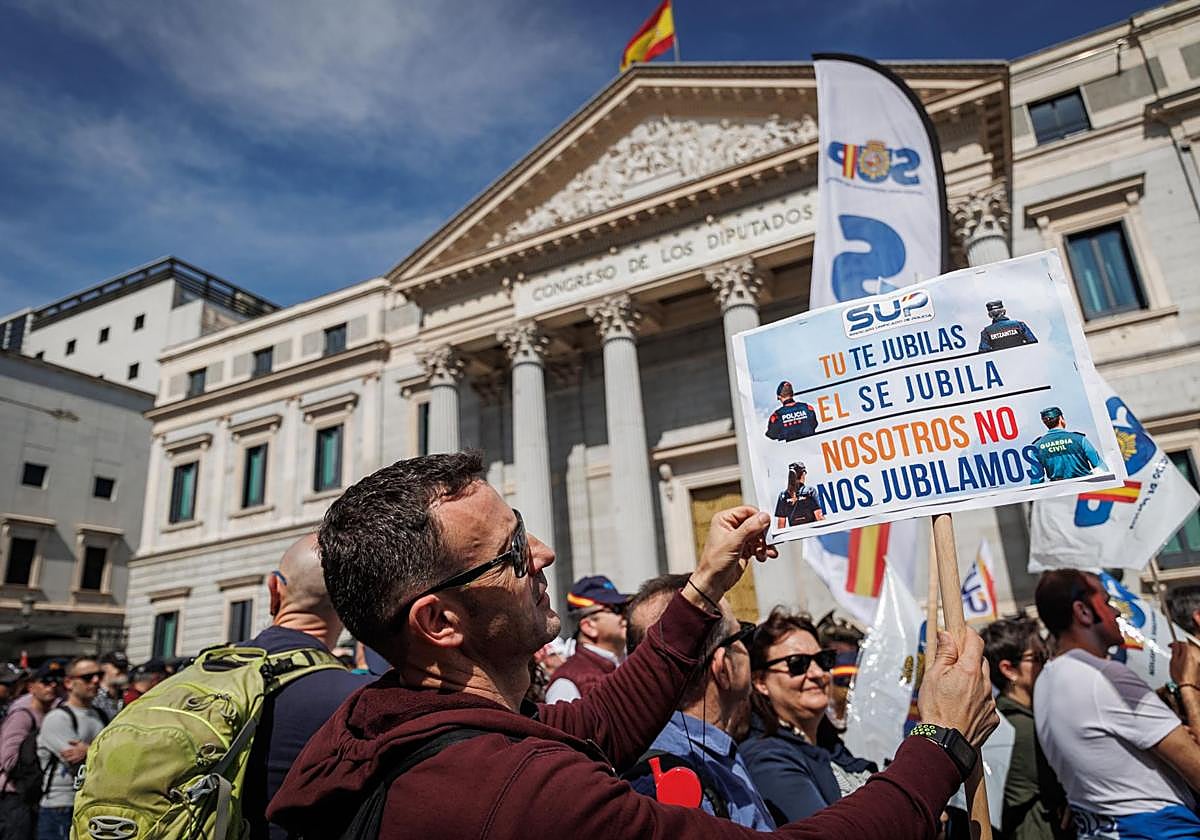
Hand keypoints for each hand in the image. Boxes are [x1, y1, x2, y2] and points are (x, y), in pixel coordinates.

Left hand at [60, 740, 88, 765]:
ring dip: (66, 759)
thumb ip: (73, 741)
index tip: (60, 751)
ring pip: (70, 759)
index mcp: (75, 749)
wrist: (90, 750)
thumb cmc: (84, 746)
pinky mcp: (79, 759)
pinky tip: (69, 761)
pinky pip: (74, 761)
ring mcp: (77, 757)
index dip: (63, 751)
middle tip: (60, 755)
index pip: (67, 751)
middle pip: (68, 755)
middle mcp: (75, 753)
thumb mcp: (79, 742)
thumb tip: (68, 741)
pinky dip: (71, 762)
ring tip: (63, 759)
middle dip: (63, 755)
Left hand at [688, 506, 776, 605]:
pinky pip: (758, 546)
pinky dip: (762, 551)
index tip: (769, 526)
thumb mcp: (733, 542)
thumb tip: (763, 517)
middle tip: (769, 542)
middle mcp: (731, 527)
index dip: (759, 518)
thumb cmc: (714, 562)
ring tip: (766, 552)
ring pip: (759, 536)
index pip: (747, 511)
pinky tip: (762, 557)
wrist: (713, 582)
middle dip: (764, 534)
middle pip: (755, 524)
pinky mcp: (744, 549)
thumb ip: (749, 528)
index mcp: (724, 520)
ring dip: (764, 544)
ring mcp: (738, 538)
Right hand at [917, 629, 997, 748]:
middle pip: (980, 662)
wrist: (945, 742)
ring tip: (954, 693)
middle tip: (952, 666)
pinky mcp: (992, 717)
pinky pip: (986, 701)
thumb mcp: (932, 675)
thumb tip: (947, 635)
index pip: (976, 641)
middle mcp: (984, 684)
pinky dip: (976, 700)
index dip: (968, 633)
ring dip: (972, 681)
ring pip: (983, 682)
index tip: (960, 632)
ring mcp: (990, 701)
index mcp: (969, 670)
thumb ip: (944, 653)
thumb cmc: (936, 710)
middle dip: (968, 660)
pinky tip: (962, 708)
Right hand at [1170, 641, 1199, 686]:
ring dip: (1184, 653)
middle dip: (1180, 648)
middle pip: (1187, 647)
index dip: (1175, 643)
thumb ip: (1175, 650)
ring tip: (1178, 658)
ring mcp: (1198, 661)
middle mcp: (1195, 655)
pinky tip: (1184, 663)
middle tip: (1174, 651)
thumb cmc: (1181, 676)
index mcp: (1188, 652)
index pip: (1182, 643)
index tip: (1171, 645)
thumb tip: (1175, 644)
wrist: (1188, 686)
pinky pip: (1193, 659)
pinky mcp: (1198, 666)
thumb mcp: (1173, 661)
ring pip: (1190, 653)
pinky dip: (1188, 658)